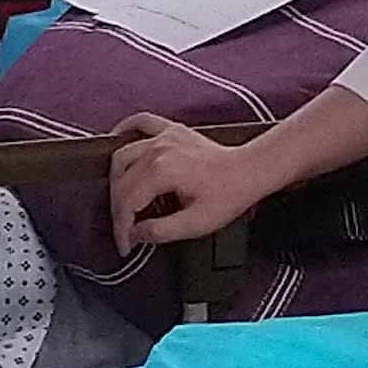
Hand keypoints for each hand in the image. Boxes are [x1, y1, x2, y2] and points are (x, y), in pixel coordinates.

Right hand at [113, 113, 261, 250]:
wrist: (250, 170)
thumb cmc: (230, 193)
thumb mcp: (196, 224)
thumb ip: (160, 231)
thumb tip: (136, 234)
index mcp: (162, 171)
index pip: (127, 203)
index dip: (122, 228)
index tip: (126, 244)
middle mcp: (158, 150)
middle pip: (120, 182)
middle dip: (118, 210)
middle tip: (125, 230)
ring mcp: (164, 137)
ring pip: (122, 155)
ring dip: (116, 181)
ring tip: (121, 201)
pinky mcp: (172, 130)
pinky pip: (140, 123)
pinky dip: (125, 131)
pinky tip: (118, 140)